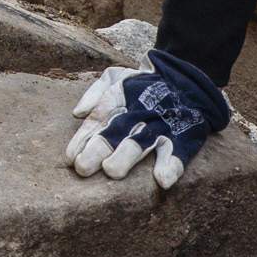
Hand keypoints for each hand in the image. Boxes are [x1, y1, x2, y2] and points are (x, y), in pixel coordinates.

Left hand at [67, 52, 226, 190]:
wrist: (187, 78)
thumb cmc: (142, 83)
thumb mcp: (116, 77)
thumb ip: (95, 93)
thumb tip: (77, 113)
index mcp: (119, 99)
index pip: (97, 120)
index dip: (82, 139)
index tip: (70, 158)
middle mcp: (138, 113)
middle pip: (115, 132)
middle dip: (98, 149)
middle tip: (83, 167)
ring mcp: (160, 125)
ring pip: (141, 142)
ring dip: (126, 157)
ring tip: (112, 171)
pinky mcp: (182, 137)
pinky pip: (178, 152)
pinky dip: (171, 166)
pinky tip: (163, 180)